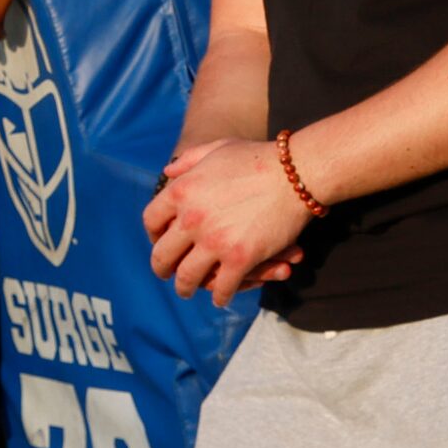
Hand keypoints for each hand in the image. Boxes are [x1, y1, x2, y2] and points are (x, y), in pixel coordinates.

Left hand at [147, 139, 312, 306]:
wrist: (296, 174)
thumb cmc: (258, 158)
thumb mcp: (217, 149)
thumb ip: (189, 161)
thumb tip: (168, 172)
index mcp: (181, 190)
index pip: (150, 220)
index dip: (152, 235)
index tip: (159, 241)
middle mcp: (191, 218)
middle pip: (162, 255)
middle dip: (162, 269)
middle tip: (166, 274)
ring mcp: (214, 241)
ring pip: (187, 278)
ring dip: (186, 288)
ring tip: (188, 291)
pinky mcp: (239, 259)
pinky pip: (222, 287)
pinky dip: (220, 296)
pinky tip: (221, 298)